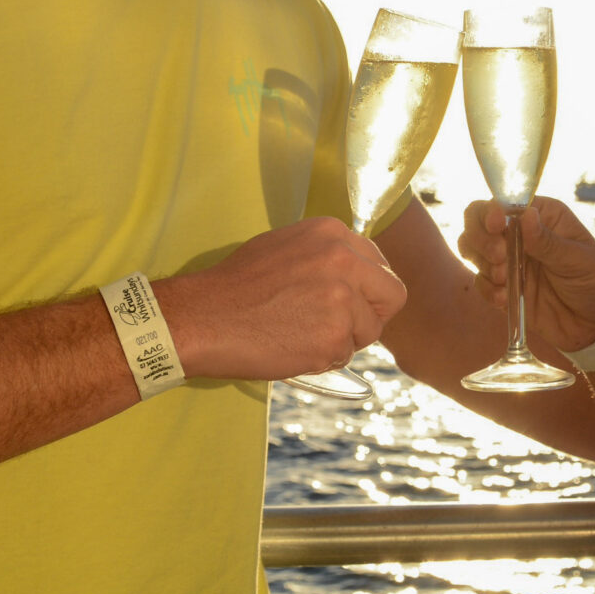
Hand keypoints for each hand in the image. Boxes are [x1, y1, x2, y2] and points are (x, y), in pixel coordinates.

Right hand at [164, 217, 407, 379]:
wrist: (202, 317)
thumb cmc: (237, 286)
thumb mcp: (287, 247)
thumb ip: (327, 256)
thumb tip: (359, 273)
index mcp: (333, 233)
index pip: (381, 265)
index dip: (368, 290)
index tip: (352, 302)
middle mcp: (344, 260)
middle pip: (392, 296)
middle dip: (371, 316)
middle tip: (340, 328)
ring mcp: (342, 298)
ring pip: (368, 331)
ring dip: (342, 341)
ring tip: (300, 335)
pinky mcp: (334, 336)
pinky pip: (345, 356)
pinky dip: (323, 360)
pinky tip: (291, 348)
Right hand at [457, 197, 594, 354]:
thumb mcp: (577, 260)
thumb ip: (547, 241)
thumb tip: (526, 215)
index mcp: (542, 216)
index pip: (504, 202)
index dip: (492, 211)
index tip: (497, 227)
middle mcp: (520, 234)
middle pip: (478, 222)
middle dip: (480, 238)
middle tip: (499, 257)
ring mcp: (510, 261)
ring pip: (472, 250)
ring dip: (482, 263)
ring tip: (504, 280)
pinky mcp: (504, 288)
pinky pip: (480, 282)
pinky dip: (487, 290)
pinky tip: (506, 299)